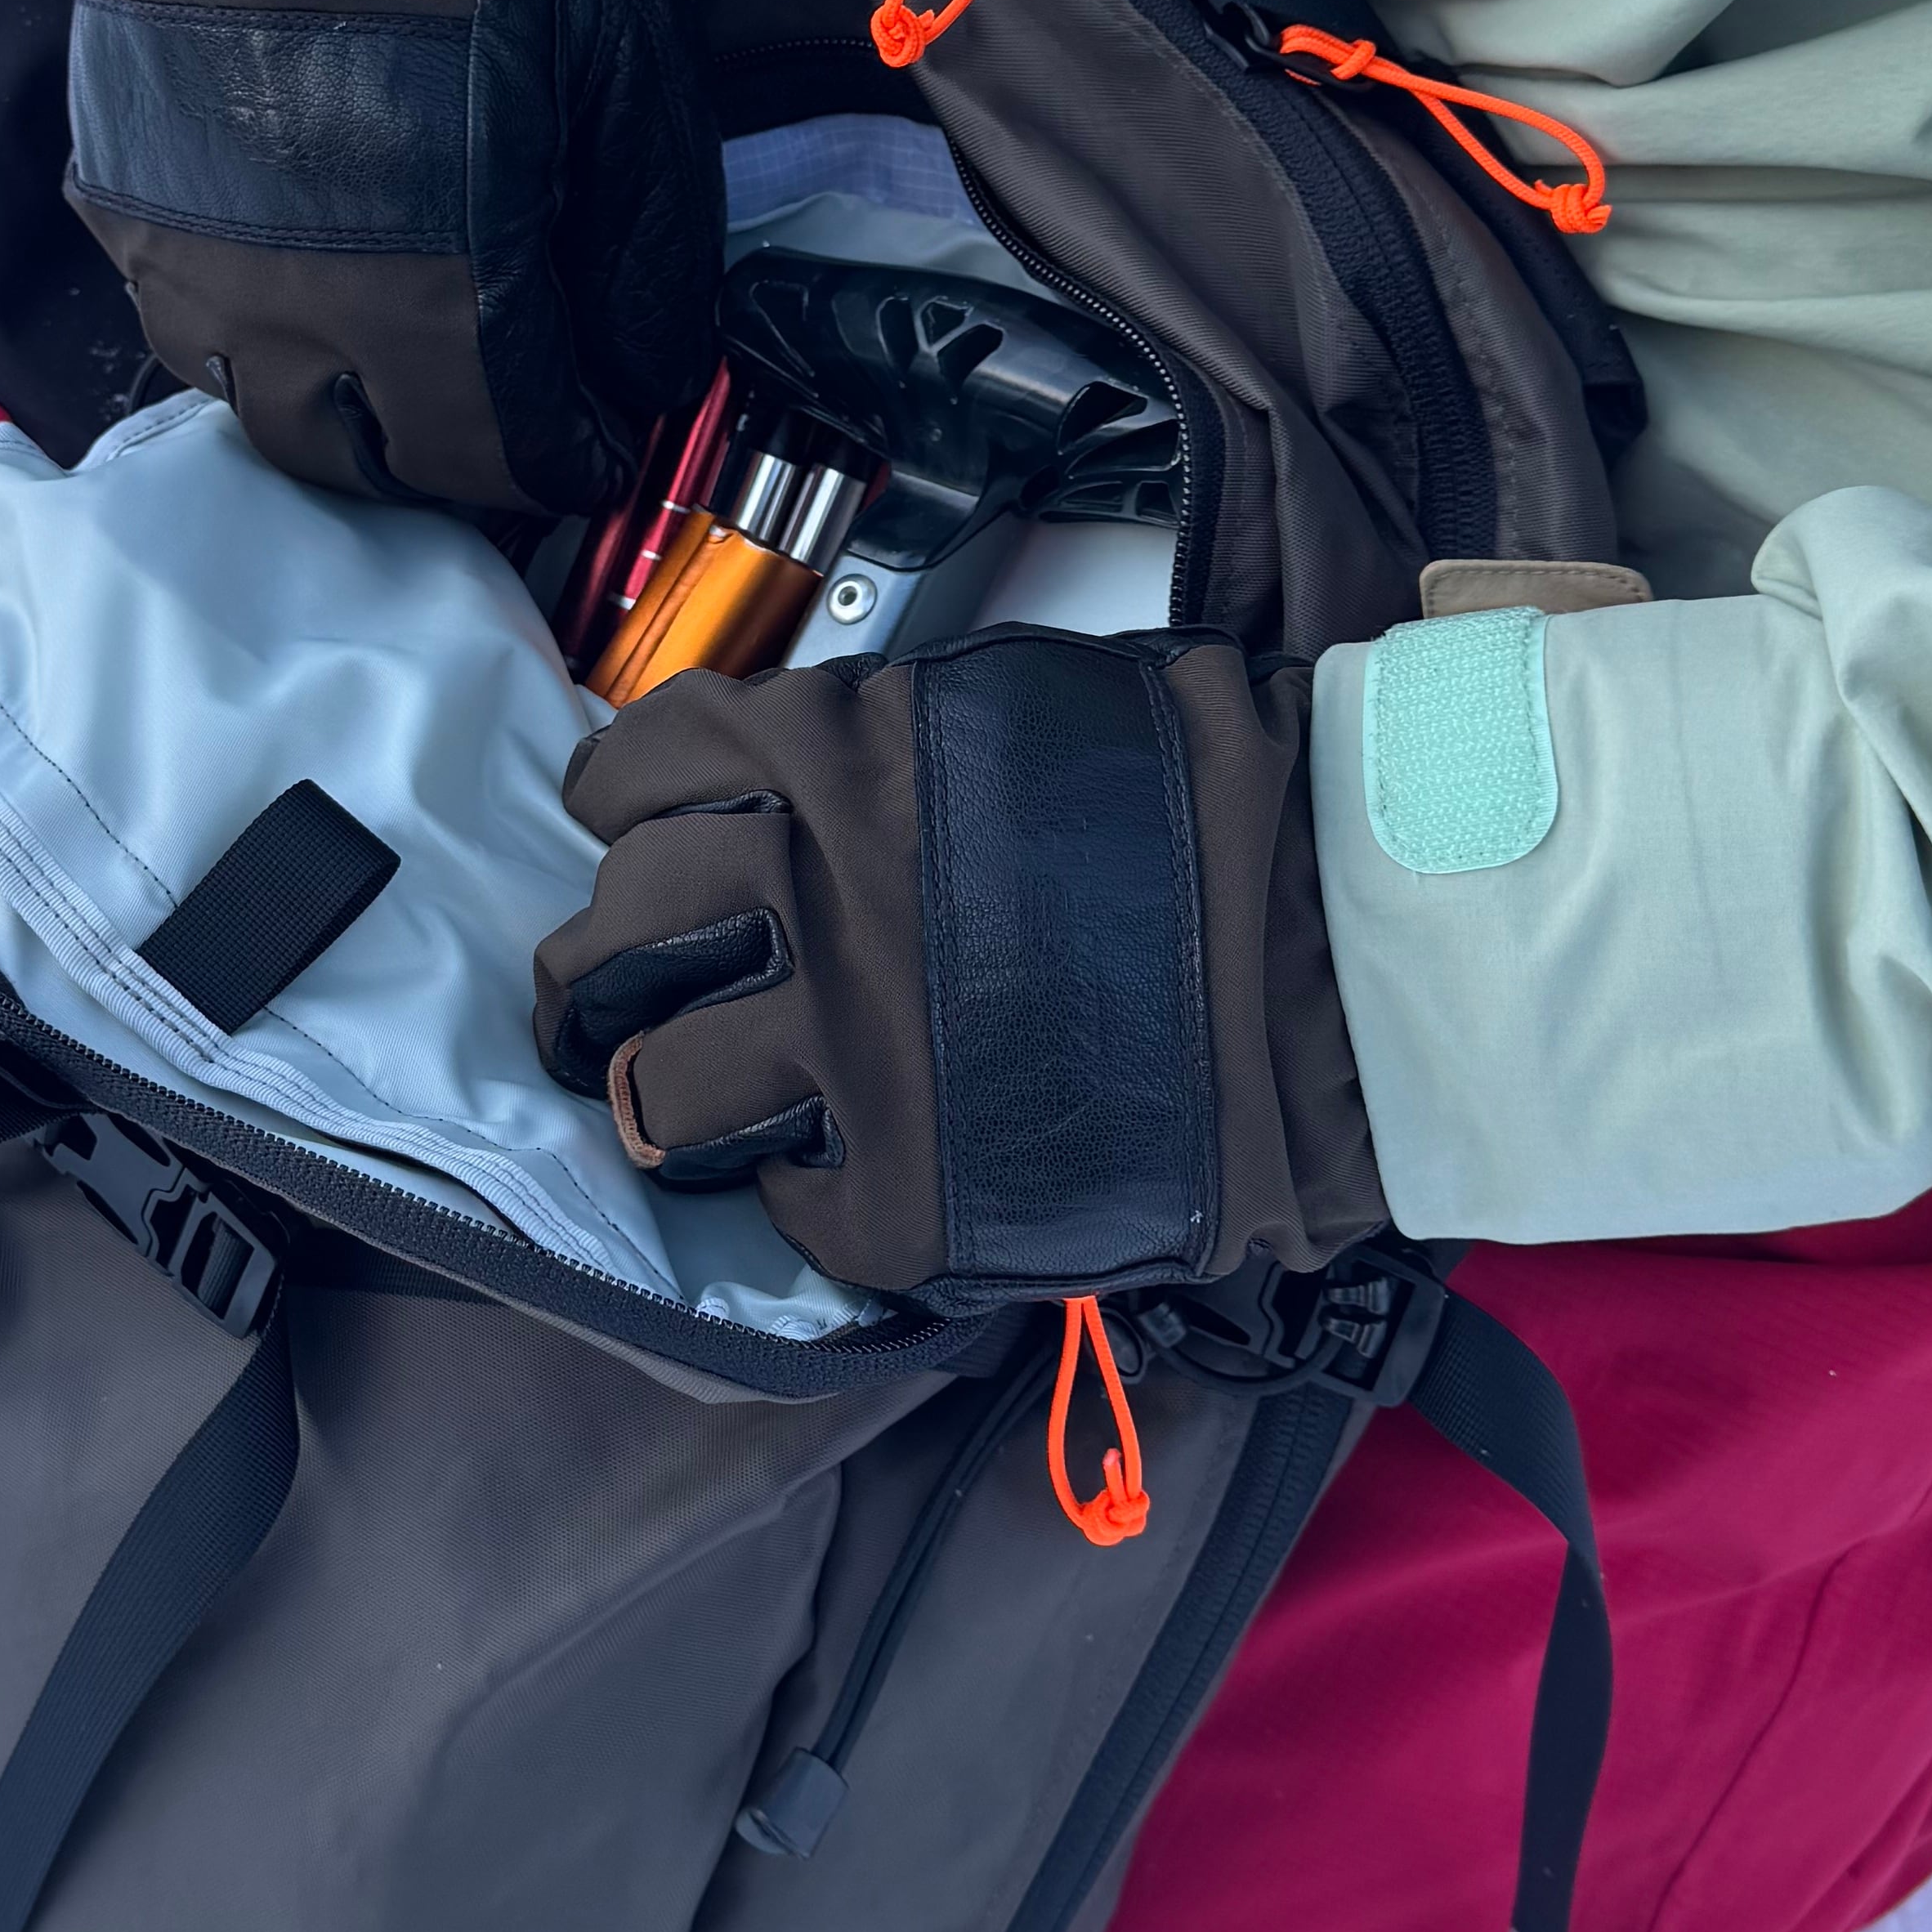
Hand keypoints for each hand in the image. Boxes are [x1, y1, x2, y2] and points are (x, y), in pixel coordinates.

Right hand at [65, 0, 719, 514]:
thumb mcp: (629, 87)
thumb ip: (638, 259)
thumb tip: (639, 378)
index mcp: (427, 288)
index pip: (497, 452)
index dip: (562, 454)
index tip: (594, 425)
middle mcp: (286, 301)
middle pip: (362, 459)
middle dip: (446, 455)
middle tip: (500, 406)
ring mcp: (181, 251)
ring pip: (256, 402)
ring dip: (337, 400)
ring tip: (401, 353)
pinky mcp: (120, 189)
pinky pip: (180, 311)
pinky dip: (252, 321)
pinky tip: (307, 270)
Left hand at [532, 629, 1376, 1302]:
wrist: (1334, 953)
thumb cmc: (1203, 813)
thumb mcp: (1008, 725)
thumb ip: (882, 754)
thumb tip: (802, 792)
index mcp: (822, 757)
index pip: (631, 778)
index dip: (626, 822)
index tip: (640, 849)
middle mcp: (798, 895)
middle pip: (612, 941)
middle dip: (597, 980)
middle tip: (614, 1009)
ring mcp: (835, 1050)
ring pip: (655, 1092)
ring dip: (662, 1099)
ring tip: (696, 1113)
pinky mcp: (887, 1192)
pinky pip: (779, 1206)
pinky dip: (797, 1194)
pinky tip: (844, 1170)